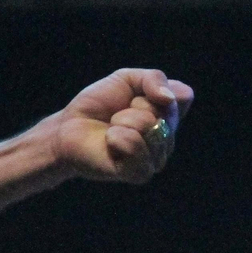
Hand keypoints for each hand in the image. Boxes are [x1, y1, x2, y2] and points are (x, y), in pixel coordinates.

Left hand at [52, 68, 194, 183]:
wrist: (68, 127)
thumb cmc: (99, 104)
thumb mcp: (127, 79)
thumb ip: (154, 78)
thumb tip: (169, 99)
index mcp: (170, 116)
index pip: (183, 96)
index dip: (155, 90)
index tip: (135, 95)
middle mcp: (168, 139)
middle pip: (165, 112)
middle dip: (135, 107)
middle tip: (118, 115)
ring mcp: (156, 159)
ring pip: (150, 128)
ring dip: (122, 122)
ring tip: (112, 129)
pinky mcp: (139, 174)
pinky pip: (136, 148)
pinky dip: (117, 138)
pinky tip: (109, 142)